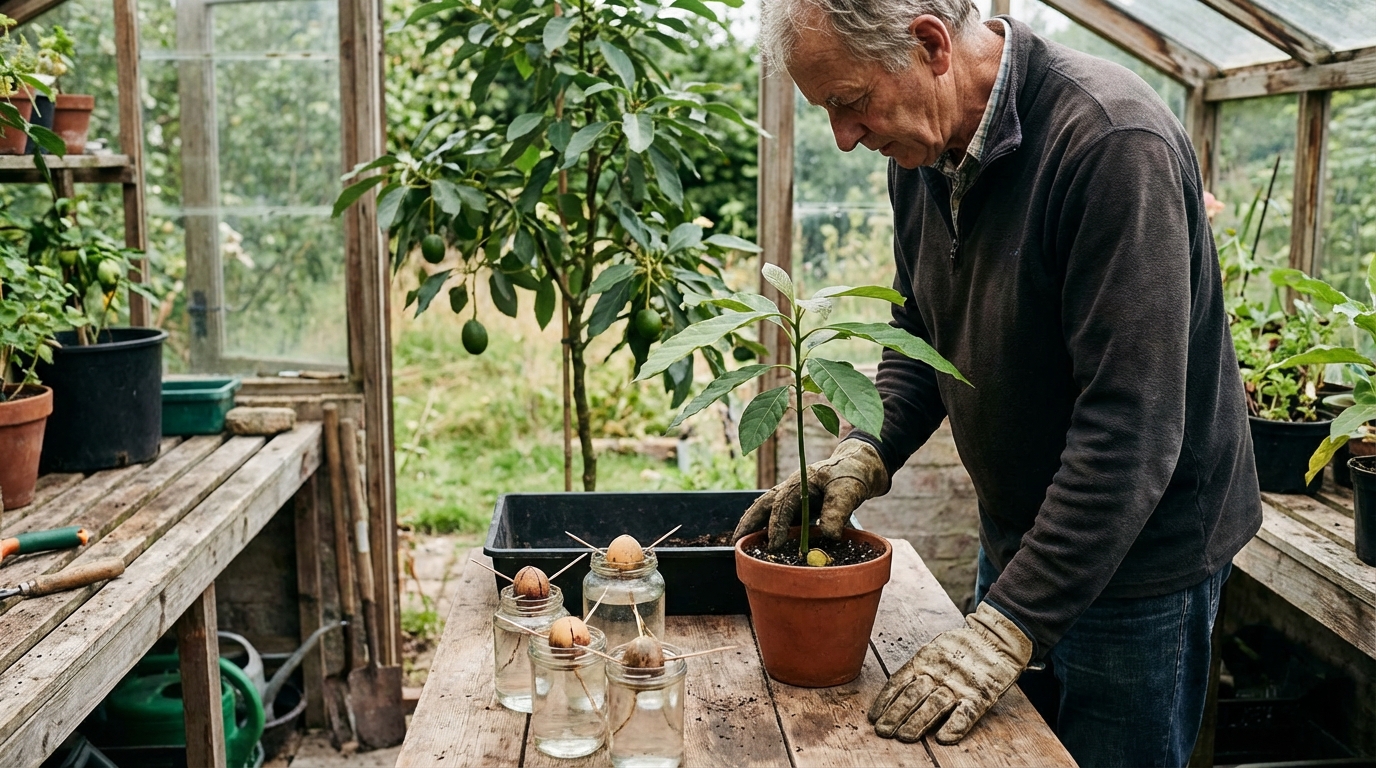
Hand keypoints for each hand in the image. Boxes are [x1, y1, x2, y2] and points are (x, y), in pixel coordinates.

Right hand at [732, 439, 889, 549]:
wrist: (857, 467)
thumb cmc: (851, 475)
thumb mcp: (848, 490)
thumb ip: (838, 510)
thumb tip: (829, 535)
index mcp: (799, 482)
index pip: (782, 504)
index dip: (776, 525)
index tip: (773, 545)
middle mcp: (790, 488)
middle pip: (762, 504)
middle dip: (748, 523)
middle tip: (736, 542)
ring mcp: (790, 496)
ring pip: (764, 510)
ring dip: (751, 525)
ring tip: (739, 544)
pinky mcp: (796, 505)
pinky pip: (776, 516)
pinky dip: (765, 528)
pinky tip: (761, 543)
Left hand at [868, 603, 1032, 743]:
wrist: (997, 640)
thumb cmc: (960, 649)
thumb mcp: (934, 650)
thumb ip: (918, 668)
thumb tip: (895, 691)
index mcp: (925, 659)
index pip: (899, 681)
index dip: (885, 700)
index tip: (874, 717)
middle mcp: (939, 672)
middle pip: (913, 695)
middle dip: (896, 715)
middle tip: (883, 731)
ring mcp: (959, 684)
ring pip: (935, 705)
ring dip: (918, 722)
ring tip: (904, 737)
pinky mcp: (980, 694)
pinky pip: (967, 712)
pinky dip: (955, 725)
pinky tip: (944, 738)